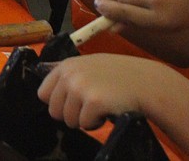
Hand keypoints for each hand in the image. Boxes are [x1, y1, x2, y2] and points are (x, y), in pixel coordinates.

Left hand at [38, 54, 155, 129]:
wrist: (146, 82)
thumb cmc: (118, 75)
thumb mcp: (89, 64)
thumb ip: (68, 74)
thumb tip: (42, 82)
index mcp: (65, 66)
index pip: (43, 93)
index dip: (58, 103)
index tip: (73, 103)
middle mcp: (69, 75)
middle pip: (54, 111)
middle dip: (71, 114)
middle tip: (89, 107)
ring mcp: (80, 87)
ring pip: (69, 120)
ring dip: (85, 119)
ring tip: (101, 107)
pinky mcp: (93, 102)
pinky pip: (85, 124)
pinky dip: (97, 123)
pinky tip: (108, 110)